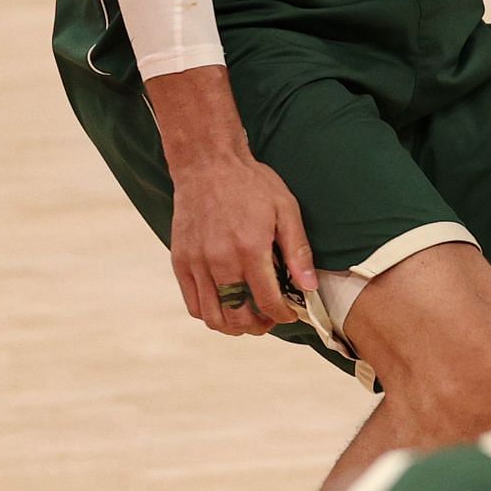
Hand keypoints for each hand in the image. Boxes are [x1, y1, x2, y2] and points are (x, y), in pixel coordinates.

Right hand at [168, 152, 318, 336]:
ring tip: (248, 317)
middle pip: (239, 317)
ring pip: (213, 317)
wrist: (207, 164)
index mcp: (250, 249)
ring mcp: (196, 264)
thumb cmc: (251, 184)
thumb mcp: (285, 209)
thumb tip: (310, 286)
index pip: (268, 302)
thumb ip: (297, 251)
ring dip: (234, 326)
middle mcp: (220, 261)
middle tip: (270, 319)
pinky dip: (210, 313)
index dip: (283, 315)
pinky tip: (225, 305)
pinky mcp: (180, 262)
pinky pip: (193, 304)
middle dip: (259, 326)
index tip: (290, 313)